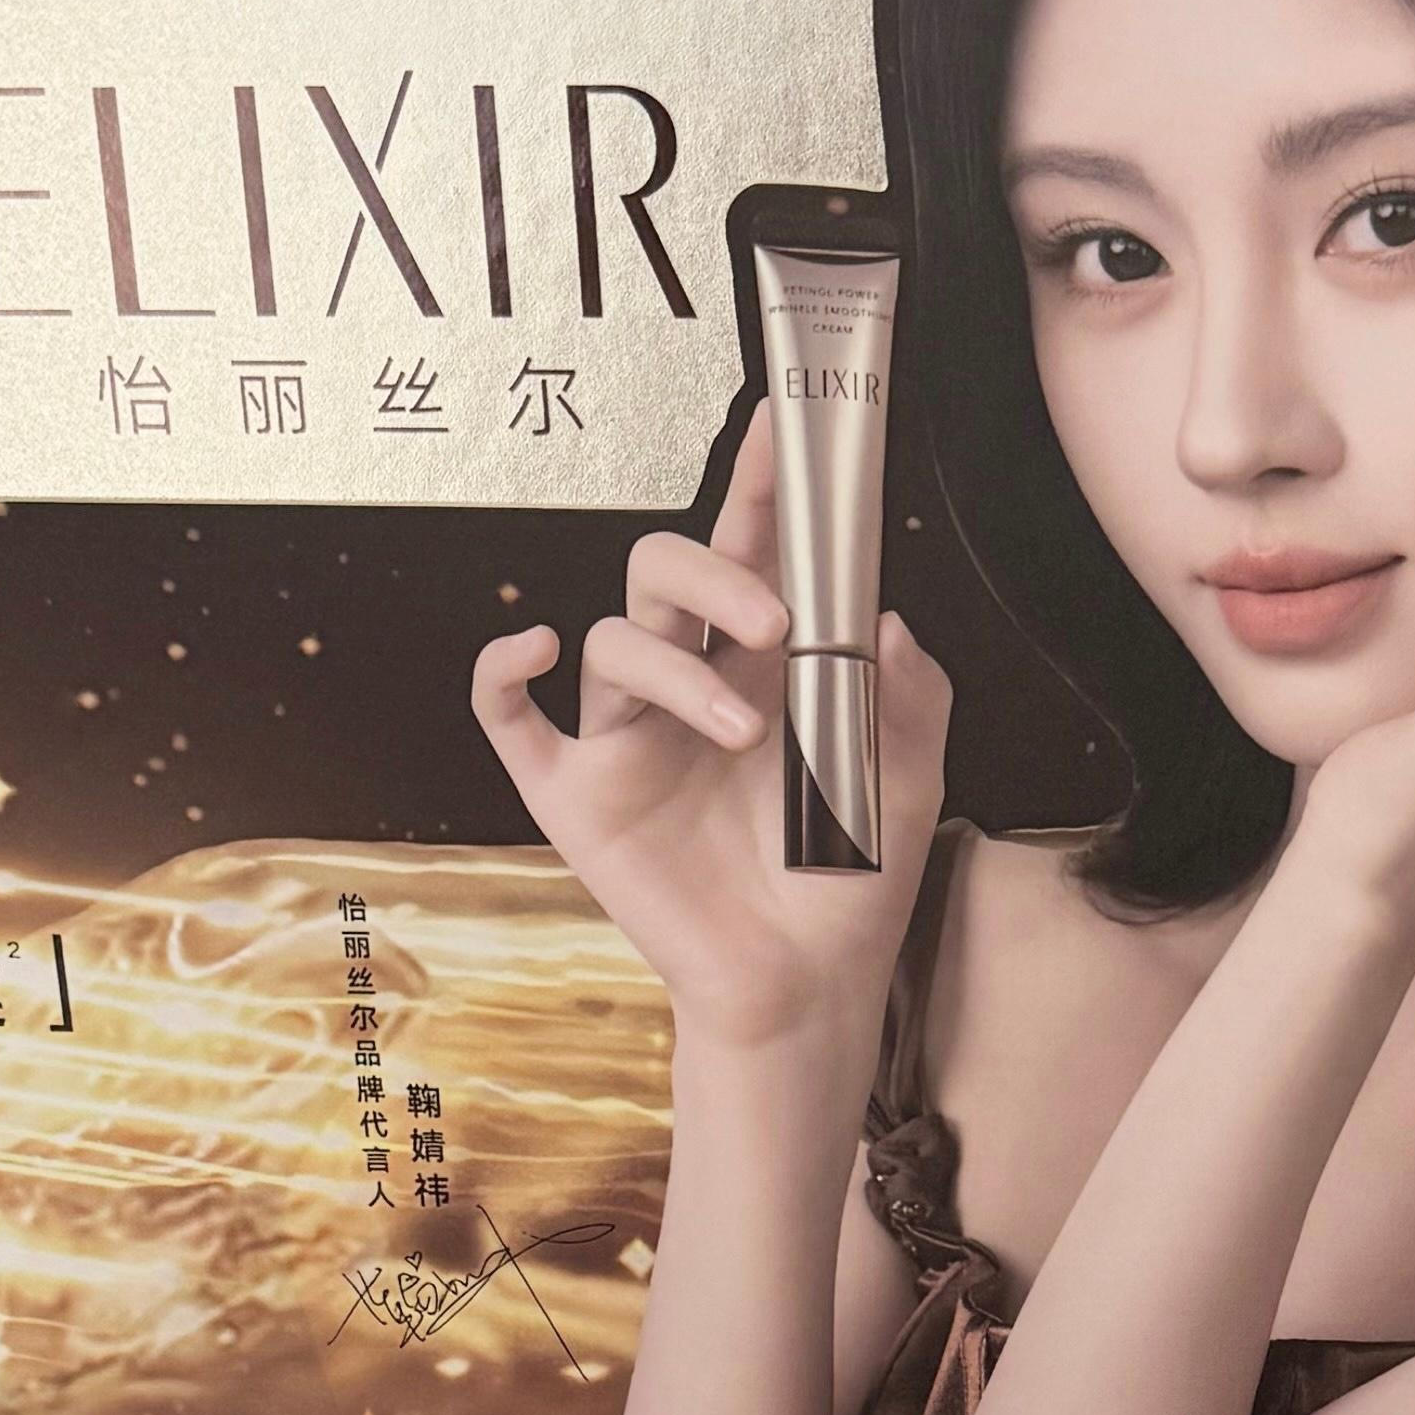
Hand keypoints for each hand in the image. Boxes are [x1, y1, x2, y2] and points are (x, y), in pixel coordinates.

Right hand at [473, 403, 945, 1063]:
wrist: (806, 987)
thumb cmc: (852, 882)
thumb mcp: (912, 779)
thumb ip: (908, 692)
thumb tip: (882, 617)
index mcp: (763, 667)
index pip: (754, 552)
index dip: (760, 488)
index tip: (780, 426)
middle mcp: (687, 684)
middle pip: (664, 572)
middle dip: (714, 572)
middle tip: (773, 622)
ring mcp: (625, 739)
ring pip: (615, 642)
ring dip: (676, 673)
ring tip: (741, 734)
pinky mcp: (576, 797)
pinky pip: (508, 719)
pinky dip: (502, 672)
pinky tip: (534, 649)